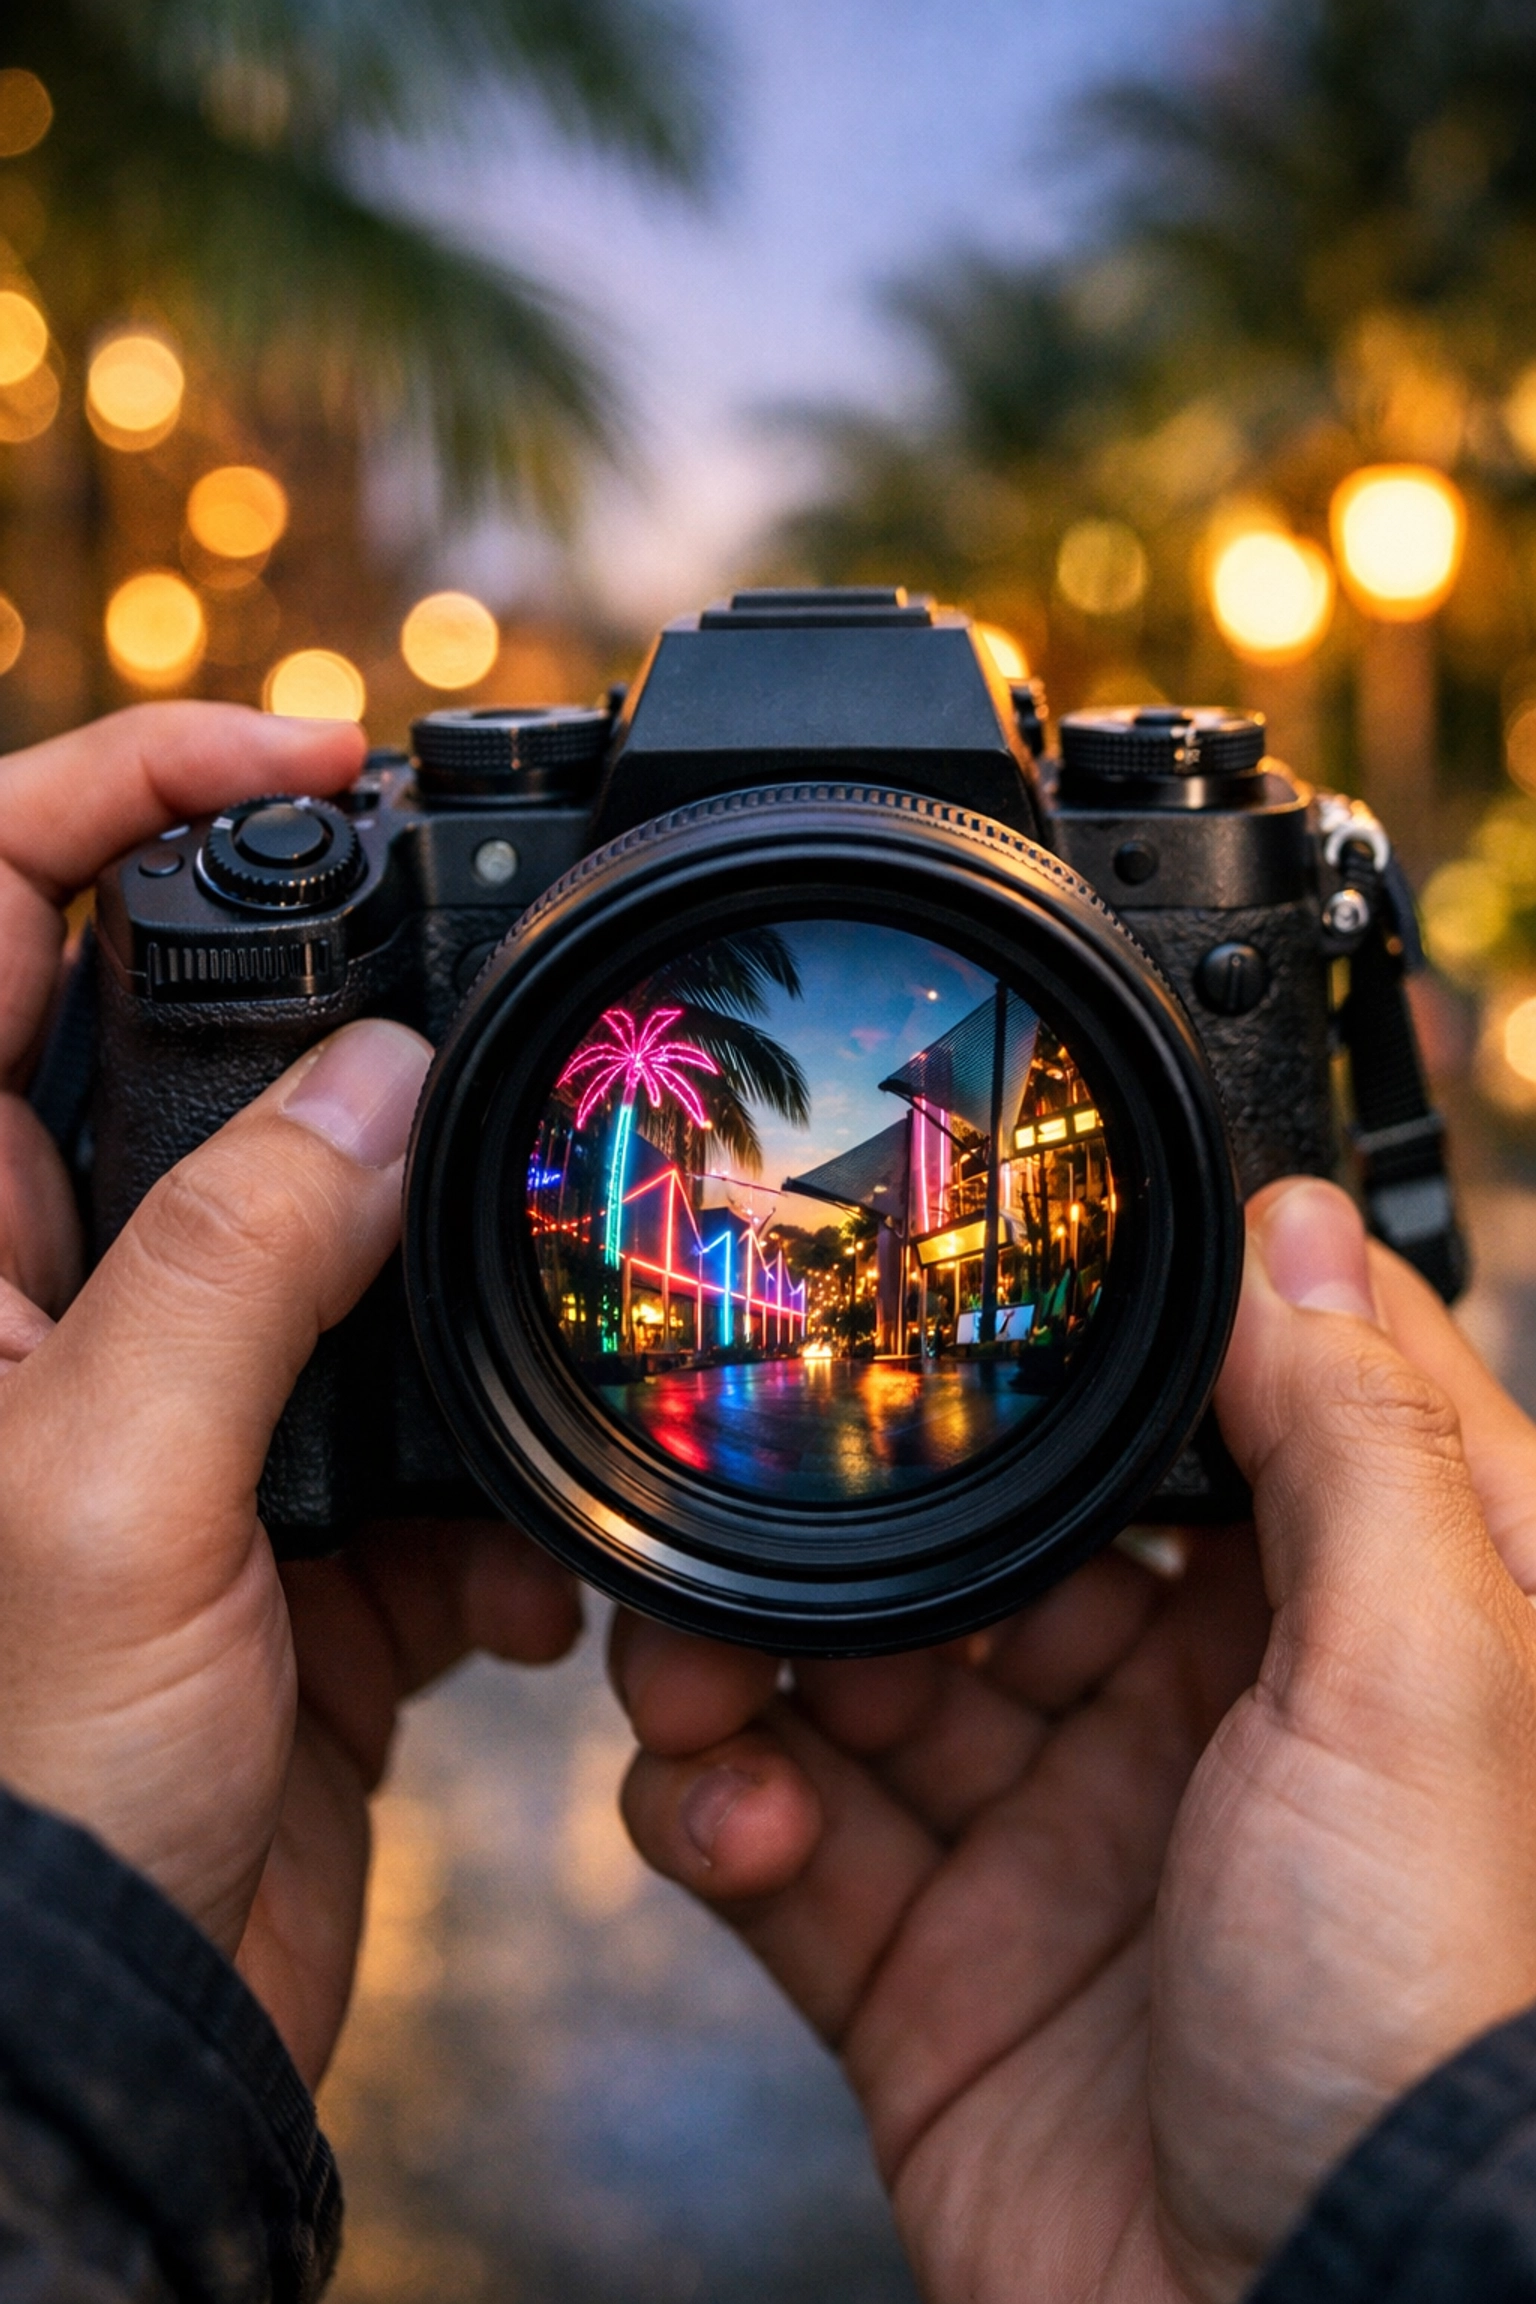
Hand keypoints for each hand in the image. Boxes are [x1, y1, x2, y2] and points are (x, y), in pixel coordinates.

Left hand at [0, 705, 579, 2086]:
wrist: (108, 2045)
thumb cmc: (13, 1791)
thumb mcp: (108, 1483)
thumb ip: (246, 1252)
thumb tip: (381, 1078)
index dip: (121, 787)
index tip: (303, 753)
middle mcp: (51, 1297)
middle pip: (199, 1054)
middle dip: (350, 1031)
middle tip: (486, 1025)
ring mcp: (181, 1403)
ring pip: (348, 1238)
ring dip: (451, 1288)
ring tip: (520, 1346)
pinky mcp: (291, 1515)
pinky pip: (423, 1423)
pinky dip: (490, 1483)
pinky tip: (507, 1576)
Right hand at [612, 1178, 1535, 2303]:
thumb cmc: (1428, 2014)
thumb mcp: (1426, 1676)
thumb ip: (1352, 1441)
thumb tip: (1296, 1225)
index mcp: (1321, 1636)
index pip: (1181, 1442)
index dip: (1069, 1364)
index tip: (950, 1286)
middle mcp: (1180, 1727)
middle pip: (977, 1557)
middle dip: (854, 1519)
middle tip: (752, 1479)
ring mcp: (1047, 1855)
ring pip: (851, 1691)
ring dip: (741, 1655)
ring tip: (686, 1654)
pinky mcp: (930, 1980)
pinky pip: (785, 1850)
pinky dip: (716, 1807)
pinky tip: (719, 1797)